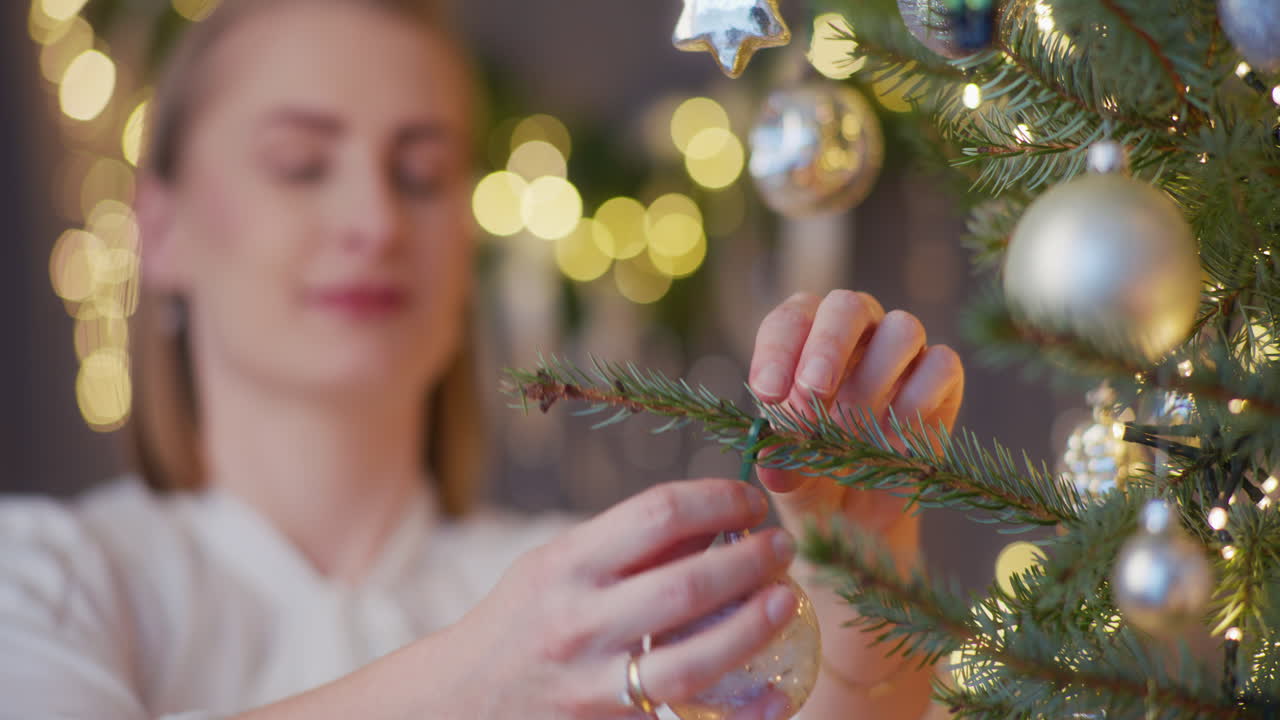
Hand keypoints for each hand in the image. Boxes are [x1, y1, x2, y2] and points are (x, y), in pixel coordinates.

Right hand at [446, 479, 800, 719]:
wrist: (461, 702)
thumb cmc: (521, 620)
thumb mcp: (556, 565)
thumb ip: (626, 546)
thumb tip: (717, 523)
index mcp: (567, 565)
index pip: (657, 514)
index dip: (718, 500)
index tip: (750, 502)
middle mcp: (578, 622)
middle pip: (685, 586)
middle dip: (749, 561)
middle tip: (783, 547)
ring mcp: (593, 683)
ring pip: (692, 661)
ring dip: (752, 628)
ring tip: (785, 601)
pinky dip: (740, 711)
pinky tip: (775, 692)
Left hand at [748, 290, 963, 546]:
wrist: (857, 511)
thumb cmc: (812, 474)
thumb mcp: (787, 476)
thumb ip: (778, 459)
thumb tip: (773, 454)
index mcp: (804, 338)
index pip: (790, 321)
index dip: (778, 352)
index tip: (769, 393)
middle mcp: (855, 332)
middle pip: (848, 305)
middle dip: (829, 345)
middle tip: (813, 390)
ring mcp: (902, 351)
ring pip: (903, 328)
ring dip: (875, 378)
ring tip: (854, 429)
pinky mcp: (942, 378)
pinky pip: (941, 364)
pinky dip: (918, 399)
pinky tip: (894, 439)